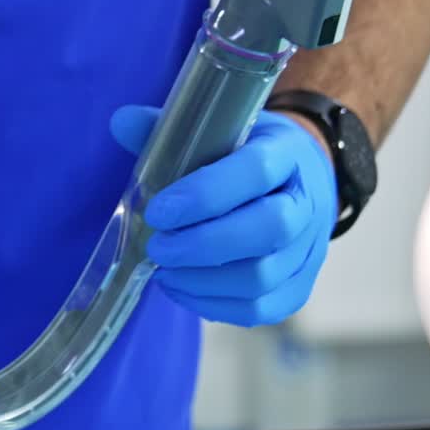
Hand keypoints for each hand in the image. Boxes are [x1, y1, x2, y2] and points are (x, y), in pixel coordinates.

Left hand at [109, 106, 338, 326]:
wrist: (300, 181)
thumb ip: (169, 130)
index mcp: (287, 155)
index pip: (255, 172)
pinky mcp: (299, 286)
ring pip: (263, 276)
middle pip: (266, 230)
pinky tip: (180, 288)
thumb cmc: (245, 155)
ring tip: (163, 270)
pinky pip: (261, 308)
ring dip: (203, 279)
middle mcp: (307, 204)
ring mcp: (308, 251)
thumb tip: (120, 121)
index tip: (158, 211)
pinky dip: (214, 304)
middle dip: (202, 245)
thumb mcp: (216, 130)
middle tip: (157, 248)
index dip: (205, 194)